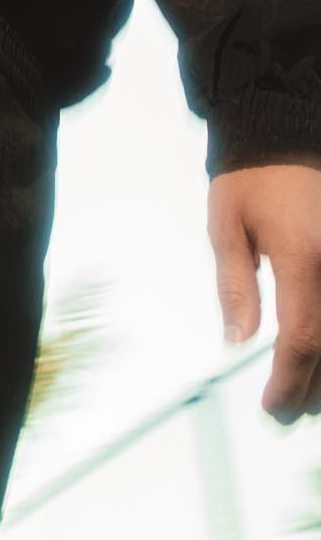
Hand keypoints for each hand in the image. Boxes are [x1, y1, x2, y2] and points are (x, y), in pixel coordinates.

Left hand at [208, 153, 320, 423]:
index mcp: (302, 258)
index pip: (302, 340)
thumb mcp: (227, 226)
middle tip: (291, 410)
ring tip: (312, 393)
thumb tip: (239, 340)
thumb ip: (236, 287)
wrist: (284, 129)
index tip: (274, 404)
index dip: (289, 381)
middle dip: (314, 386)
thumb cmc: (252, 174)